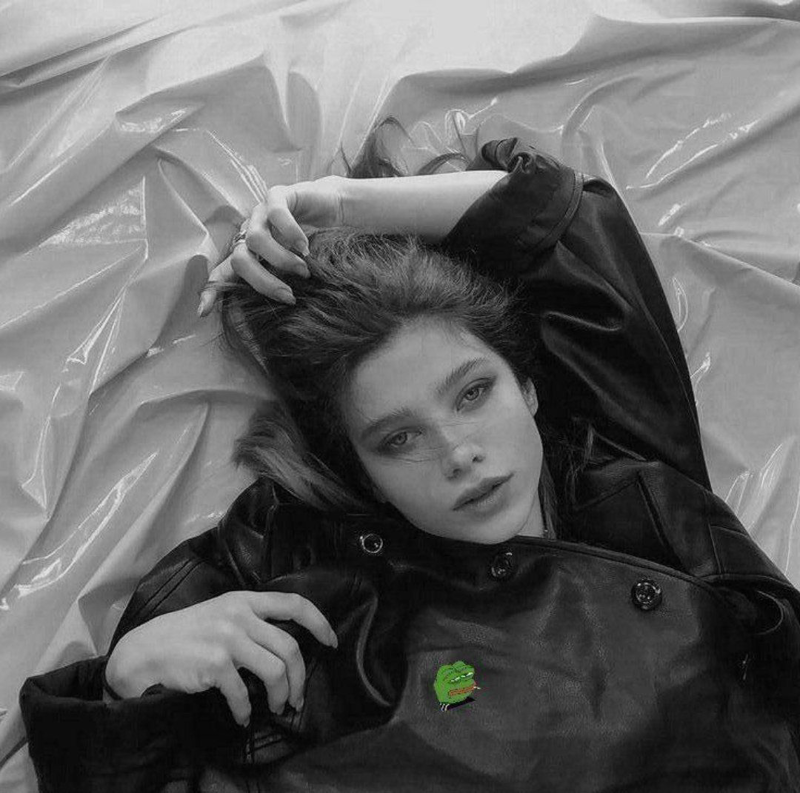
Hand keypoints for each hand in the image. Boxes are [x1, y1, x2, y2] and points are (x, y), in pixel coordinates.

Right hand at [105, 590, 338, 725]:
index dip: (318, 622)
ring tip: (275, 708)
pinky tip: (243, 718)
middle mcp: (239, 615)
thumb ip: (250, 622)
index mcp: (244, 600)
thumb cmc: (185, 636)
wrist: (143, 652)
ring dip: (281, 695)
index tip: (331, 641)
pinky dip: (246, 711)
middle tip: (296, 698)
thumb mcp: (221, 615)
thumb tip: (284, 648)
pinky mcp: (215, 665)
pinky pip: (244, 694)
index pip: (294, 603)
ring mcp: (227, 639)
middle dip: (300, 677)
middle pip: (290, 646)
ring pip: (276, 670)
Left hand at [198, 176, 344, 316]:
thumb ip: (284, 281)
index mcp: (250, 251)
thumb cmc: (316, 242)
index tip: (204, 310)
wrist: (335, 207)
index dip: (212, 289)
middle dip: (262, 282)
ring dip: (281, 260)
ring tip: (304, 271)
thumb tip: (287, 306)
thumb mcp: (296, 268)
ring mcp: (262, 212)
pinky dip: (291, 233)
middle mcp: (251, 232)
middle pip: (239, 259)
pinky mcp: (279, 196)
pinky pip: (276, 213)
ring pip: (255, 238)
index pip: (224, 270)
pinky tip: (305, 247)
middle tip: (288, 296)